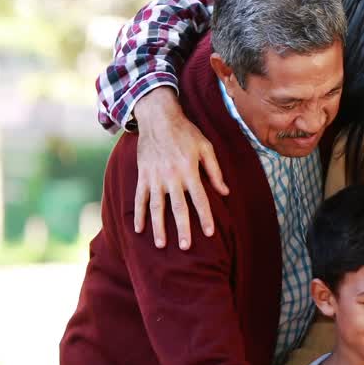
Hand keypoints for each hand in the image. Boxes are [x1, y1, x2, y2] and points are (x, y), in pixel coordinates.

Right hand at [132, 87, 229, 249]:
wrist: (158, 117)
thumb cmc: (186, 132)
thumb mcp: (206, 147)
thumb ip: (215, 171)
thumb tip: (225, 192)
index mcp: (190, 170)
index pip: (200, 199)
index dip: (205, 217)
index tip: (209, 233)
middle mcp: (172, 176)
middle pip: (178, 208)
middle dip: (182, 228)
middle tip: (186, 247)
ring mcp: (155, 177)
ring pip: (156, 207)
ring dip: (158, 227)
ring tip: (161, 245)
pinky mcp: (143, 175)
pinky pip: (139, 197)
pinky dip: (138, 213)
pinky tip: (138, 229)